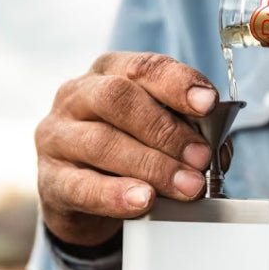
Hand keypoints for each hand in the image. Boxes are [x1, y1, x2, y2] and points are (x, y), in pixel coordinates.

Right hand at [35, 52, 218, 245]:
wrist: (77, 197)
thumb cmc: (123, 154)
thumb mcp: (153, 134)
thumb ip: (184, 133)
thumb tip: (218, 149)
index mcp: (107, 73)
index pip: (142, 68)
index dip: (177, 83)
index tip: (208, 104)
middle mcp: (76, 96)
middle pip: (118, 99)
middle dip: (166, 130)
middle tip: (200, 158)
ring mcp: (57, 137)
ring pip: (103, 143)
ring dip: (152, 166)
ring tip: (186, 186)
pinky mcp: (50, 179)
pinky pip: (82, 186)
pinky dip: (116, 194)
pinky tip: (142, 201)